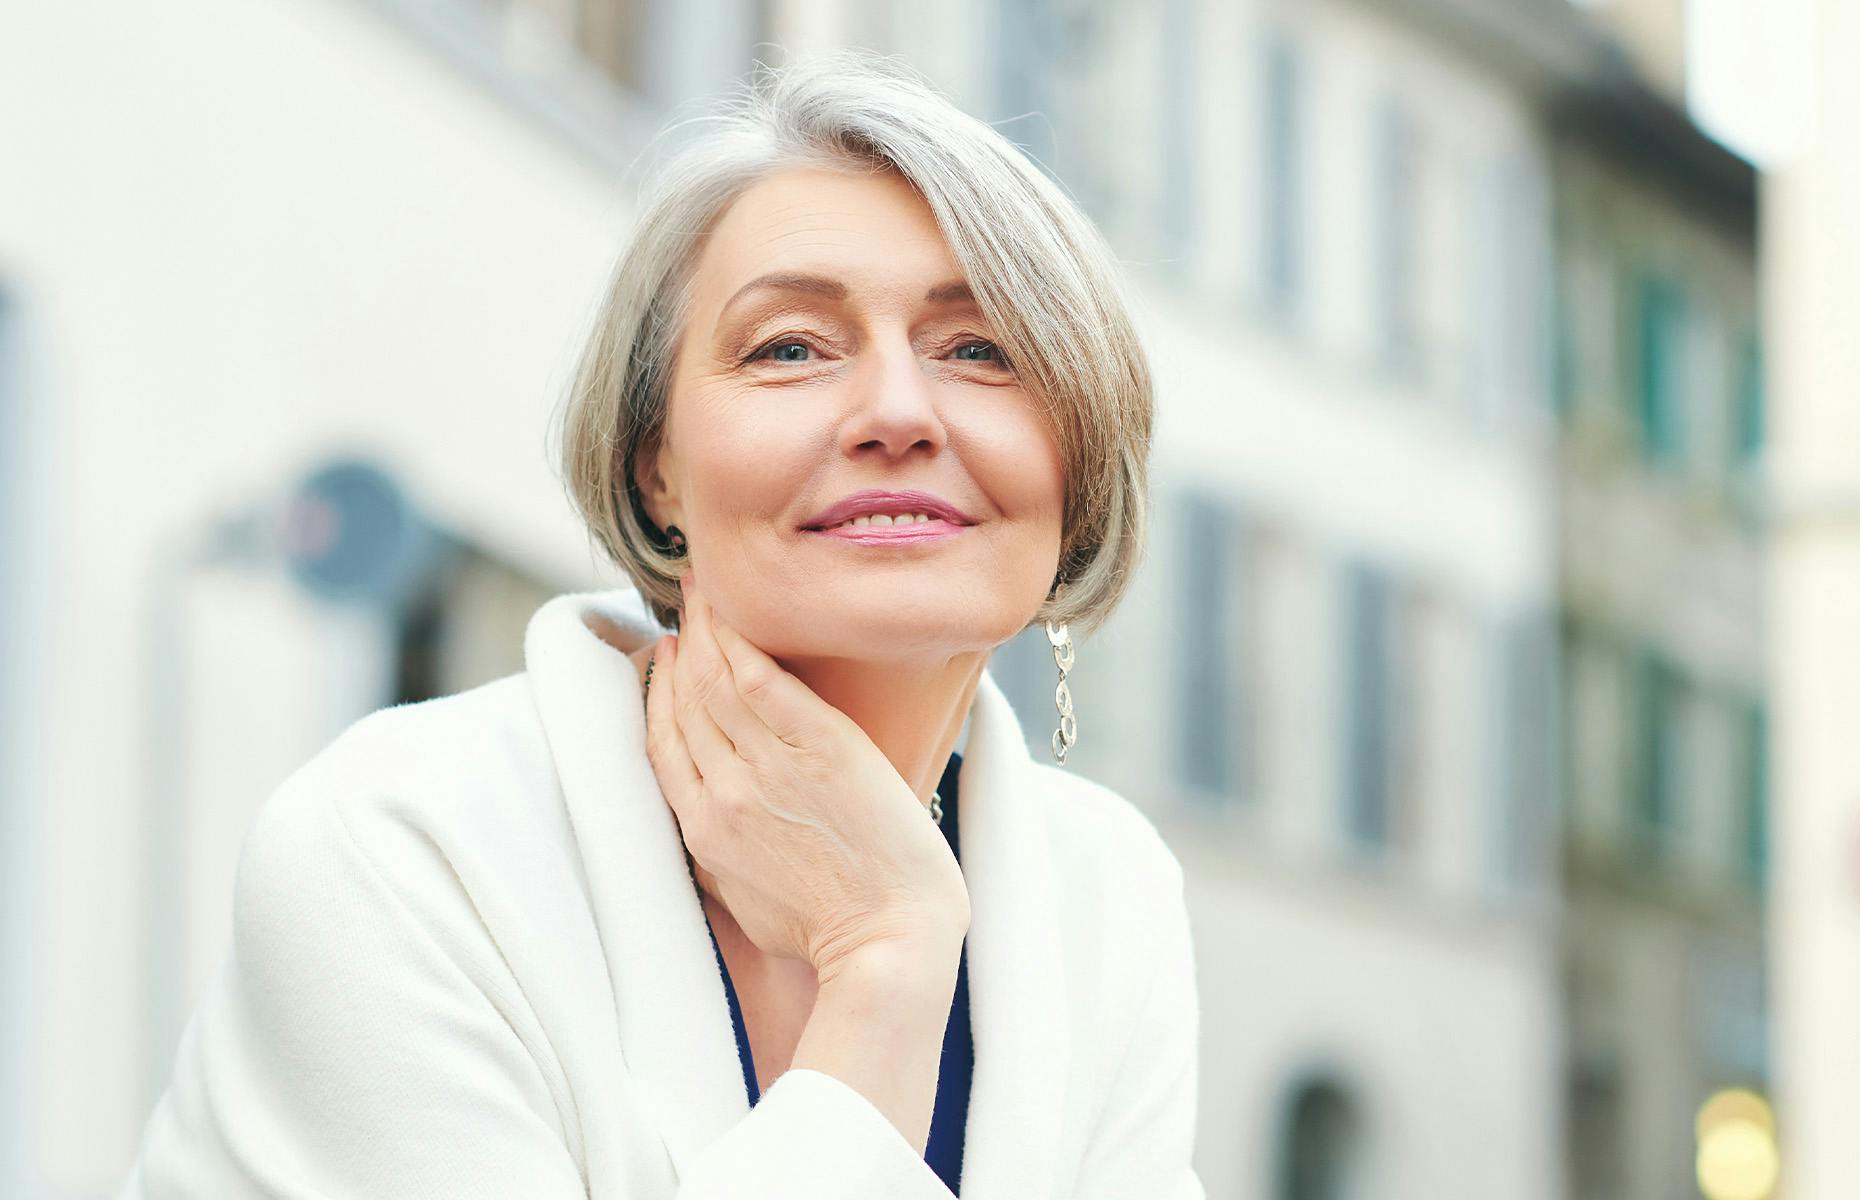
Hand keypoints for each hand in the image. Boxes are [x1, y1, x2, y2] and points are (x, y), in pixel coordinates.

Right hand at [642, 575, 970, 982]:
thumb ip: (722, 856)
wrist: (887, 940)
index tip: (662, 661)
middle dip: (679, 650)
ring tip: (702, 593)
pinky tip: (733, 611)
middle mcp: (722, 793)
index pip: (663, 745)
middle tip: (682, 611)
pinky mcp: (818, 746)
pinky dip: (738, 639)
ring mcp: (767, 767)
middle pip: (684, 703)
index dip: (658, 696)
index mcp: (704, 833)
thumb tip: (714, 826)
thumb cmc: (831, 932)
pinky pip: (762, 677)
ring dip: (703, 629)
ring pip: (715, 681)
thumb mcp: (748, 903)